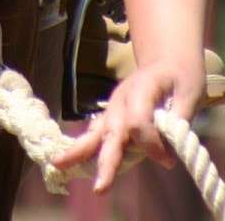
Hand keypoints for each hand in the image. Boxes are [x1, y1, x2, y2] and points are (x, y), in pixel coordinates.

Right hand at [54, 58, 205, 192]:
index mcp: (141, 90)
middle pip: (111, 130)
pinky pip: (96, 132)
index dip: (152, 145)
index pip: (138, 123)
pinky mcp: (111, 115)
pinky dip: (83, 147)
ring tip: (58, 163)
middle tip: (100, 188)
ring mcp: (113, 106)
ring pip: (95, 131)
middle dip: (105, 159)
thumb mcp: (189, 94)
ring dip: (79, 150)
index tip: (170, 160)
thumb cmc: (179, 76)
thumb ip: (178, 122)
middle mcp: (122, 99)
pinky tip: (68, 161)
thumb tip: (168, 156)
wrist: (165, 60)